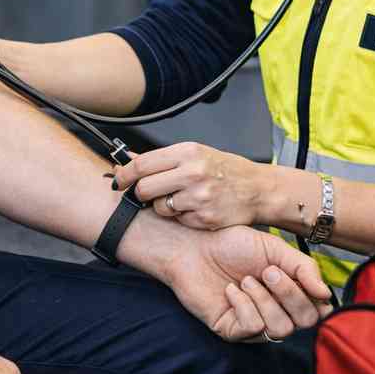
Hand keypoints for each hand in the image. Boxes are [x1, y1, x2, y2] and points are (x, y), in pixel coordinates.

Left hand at [115, 143, 269, 229]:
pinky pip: (177, 220)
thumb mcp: (194, 154)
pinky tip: (194, 208)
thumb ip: (161, 159)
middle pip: (144, 188)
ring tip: (180, 198)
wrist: (257, 189)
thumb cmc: (223, 169)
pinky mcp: (204, 219)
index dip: (124, 174)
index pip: (142, 164)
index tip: (117, 180)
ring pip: (158, 208)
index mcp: (188, 152)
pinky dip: (180, 217)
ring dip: (162, 206)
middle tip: (146, 193)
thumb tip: (125, 160)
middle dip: (139, 193)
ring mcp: (199, 198)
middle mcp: (193, 173)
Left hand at [161, 223, 333, 341]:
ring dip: (264, 299)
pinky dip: (243, 305)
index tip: (301, 278)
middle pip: (305, 321)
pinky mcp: (232, 330)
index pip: (319, 310)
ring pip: (280, 328)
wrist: (195, 245)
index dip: (316, 299)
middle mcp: (276, 311)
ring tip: (245, 280)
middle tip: (268, 271)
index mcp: (290, 293)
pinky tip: (230, 290)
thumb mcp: (274, 249)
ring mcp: (255, 323)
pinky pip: (252, 327)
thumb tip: (326, 295)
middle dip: (289, 294)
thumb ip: (304, 268)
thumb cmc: (232, 244)